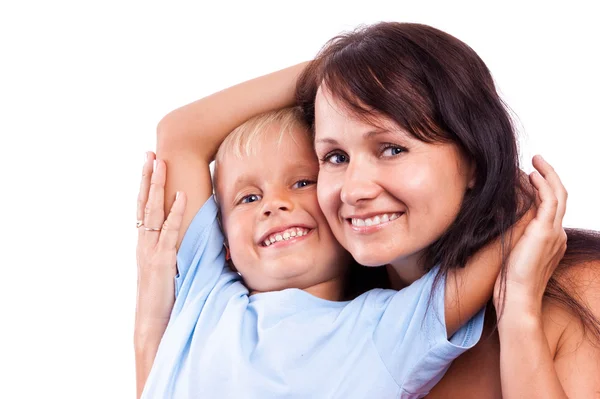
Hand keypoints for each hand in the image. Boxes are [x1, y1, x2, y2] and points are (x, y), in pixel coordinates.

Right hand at [135, 152, 185, 333]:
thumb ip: (174, 249)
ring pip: (153, 210)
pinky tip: (180, 195)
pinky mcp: (163, 259)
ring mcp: (151, 249)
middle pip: (144, 202)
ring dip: (157, 185)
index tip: (149, 164)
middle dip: (147, 176)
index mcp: (145, 242)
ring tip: (160, 163)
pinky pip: (170, 230)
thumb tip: (191, 235)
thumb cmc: (164, 294)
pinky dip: (175, 212)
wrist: (153, 319)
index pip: (144, 207)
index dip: (146, 185)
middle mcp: (144, 241)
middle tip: (150, 153)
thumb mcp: (168, 267)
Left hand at [493, 155, 566, 317]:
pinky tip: (532, 175)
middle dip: (550, 175)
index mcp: (550, 239)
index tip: (529, 176)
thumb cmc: (508, 282)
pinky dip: (543, 184)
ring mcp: (554, 232)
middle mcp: (557, 234)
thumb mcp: (509, 253)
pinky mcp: (546, 232)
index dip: (543, 188)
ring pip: (558, 194)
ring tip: (536, 160)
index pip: (551, 207)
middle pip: (560, 196)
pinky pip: (549, 200)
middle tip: (537, 160)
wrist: (517, 298)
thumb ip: (509, 237)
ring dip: (548, 174)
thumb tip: (494, 220)